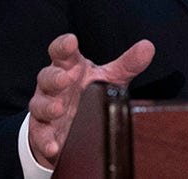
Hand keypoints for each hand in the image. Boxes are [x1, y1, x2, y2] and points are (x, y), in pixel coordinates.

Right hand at [27, 33, 154, 168]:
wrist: (70, 123)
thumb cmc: (88, 92)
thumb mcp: (109, 77)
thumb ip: (127, 64)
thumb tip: (148, 47)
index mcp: (69, 67)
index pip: (62, 52)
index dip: (64, 45)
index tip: (71, 41)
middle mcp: (54, 85)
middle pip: (47, 76)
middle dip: (54, 77)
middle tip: (65, 79)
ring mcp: (46, 108)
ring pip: (39, 104)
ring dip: (48, 106)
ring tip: (59, 109)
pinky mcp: (42, 131)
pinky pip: (40, 135)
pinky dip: (45, 140)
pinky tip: (53, 145)